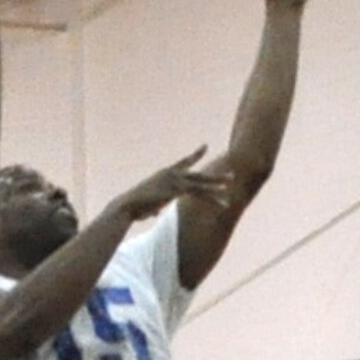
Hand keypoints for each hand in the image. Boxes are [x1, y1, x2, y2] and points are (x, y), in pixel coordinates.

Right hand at [109, 147, 237, 223]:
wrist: (128, 205)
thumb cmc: (134, 207)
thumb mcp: (148, 205)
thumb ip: (155, 206)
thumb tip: (155, 212)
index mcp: (165, 174)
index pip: (183, 162)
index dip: (195, 155)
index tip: (205, 146)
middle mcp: (171, 174)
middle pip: (197, 174)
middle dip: (214, 175)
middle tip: (230, 173)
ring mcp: (174, 181)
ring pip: (200, 183)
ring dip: (217, 185)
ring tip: (231, 186)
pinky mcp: (176, 190)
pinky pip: (197, 193)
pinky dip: (210, 197)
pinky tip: (222, 201)